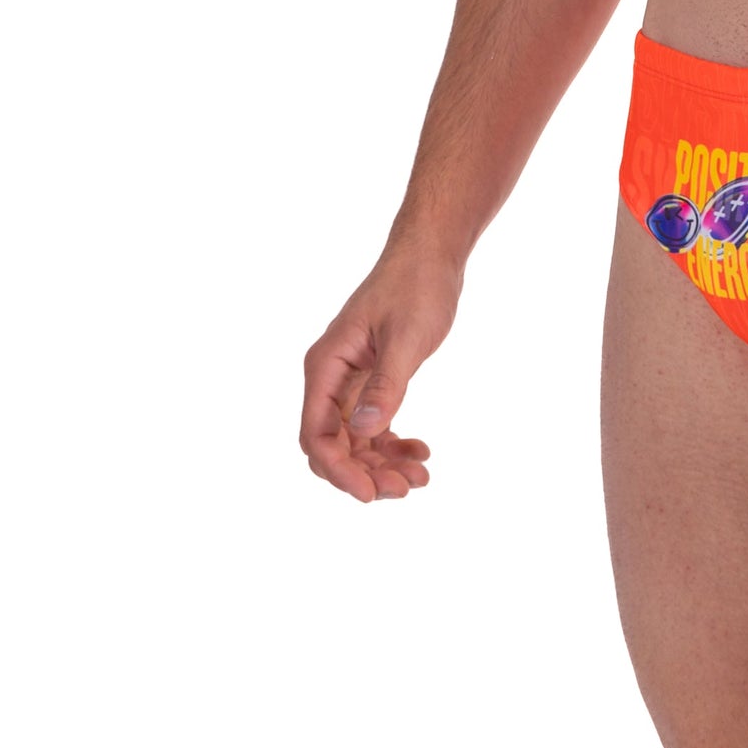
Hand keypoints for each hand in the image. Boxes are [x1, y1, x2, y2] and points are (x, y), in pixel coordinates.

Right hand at [300, 242, 462, 503]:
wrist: (431, 254)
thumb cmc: (416, 286)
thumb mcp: (406, 337)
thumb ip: (386, 385)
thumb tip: (363, 431)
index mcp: (326, 366)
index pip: (316, 435)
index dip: (338, 470)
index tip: (371, 492)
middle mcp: (330, 378)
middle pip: (332, 446)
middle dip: (364, 474)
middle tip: (405, 488)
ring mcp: (349, 381)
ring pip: (353, 442)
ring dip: (381, 465)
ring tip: (420, 477)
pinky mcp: (370, 381)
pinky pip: (371, 426)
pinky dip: (392, 444)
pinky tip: (421, 451)